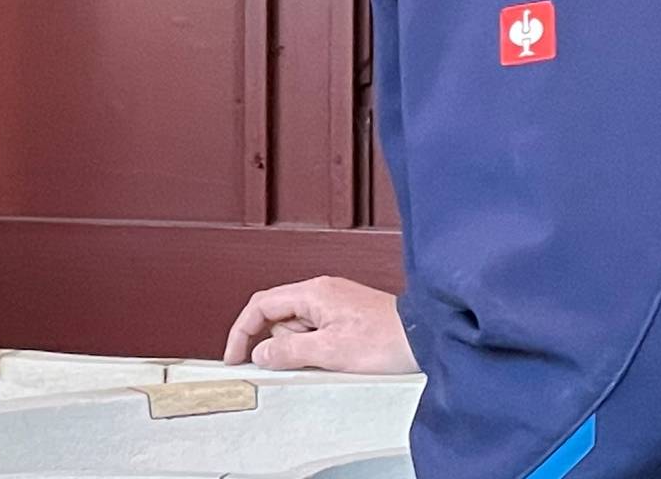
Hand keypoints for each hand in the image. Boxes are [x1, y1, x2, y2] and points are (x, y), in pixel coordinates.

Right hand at [221, 276, 416, 373]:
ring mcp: (334, 302)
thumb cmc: (387, 339)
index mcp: (313, 293)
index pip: (261, 306)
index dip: (242, 332)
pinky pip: (315, 330)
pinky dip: (312, 347)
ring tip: (320, 364)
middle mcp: (321, 292)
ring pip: (296, 325)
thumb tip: (261, 353)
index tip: (234, 356)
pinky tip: (328, 361)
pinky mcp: (346, 315)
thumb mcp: (331, 351)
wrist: (426, 336)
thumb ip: (290, 351)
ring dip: (296, 348)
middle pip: (277, 315)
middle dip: (273, 343)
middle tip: (276, 368)